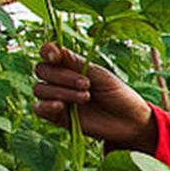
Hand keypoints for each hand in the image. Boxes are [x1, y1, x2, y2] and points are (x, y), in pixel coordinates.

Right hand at [32, 42, 157, 151]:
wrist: (130, 122)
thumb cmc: (118, 94)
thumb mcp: (100, 76)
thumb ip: (76, 63)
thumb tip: (55, 48)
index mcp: (70, 65)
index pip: (48, 53)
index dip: (47, 52)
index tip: (54, 56)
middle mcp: (59, 80)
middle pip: (42, 70)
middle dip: (62, 76)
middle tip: (87, 84)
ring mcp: (57, 98)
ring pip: (40, 89)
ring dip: (62, 92)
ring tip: (86, 97)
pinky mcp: (58, 116)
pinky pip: (39, 109)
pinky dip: (46, 106)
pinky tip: (61, 106)